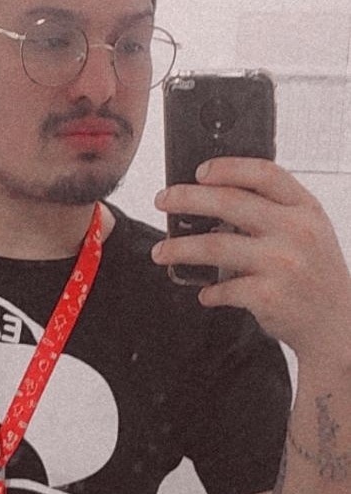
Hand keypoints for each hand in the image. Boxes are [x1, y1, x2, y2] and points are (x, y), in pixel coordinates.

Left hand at [152, 157, 350, 358]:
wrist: (337, 325)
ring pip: (215, 246)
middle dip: (187, 198)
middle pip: (229, 203)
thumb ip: (274, 211)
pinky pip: (223, 288)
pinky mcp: (268, 296)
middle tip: (162, 200)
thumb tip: (213, 197)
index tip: (199, 171)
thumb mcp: (309, 232)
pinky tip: (205, 293)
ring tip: (160, 251)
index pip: (265, 174)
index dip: (228, 168)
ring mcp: (282, 264)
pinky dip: (209, 292)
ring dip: (180, 248)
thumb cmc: (314, 274)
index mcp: (305, 209)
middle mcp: (296, 231)